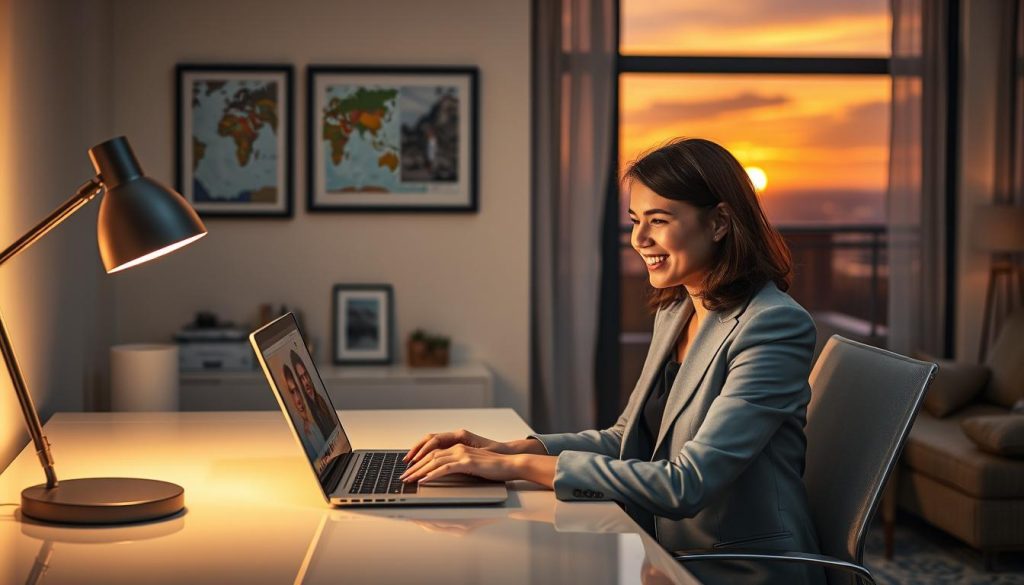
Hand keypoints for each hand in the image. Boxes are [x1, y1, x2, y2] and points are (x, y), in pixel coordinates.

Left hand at [400, 444, 522, 483]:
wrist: (510, 464)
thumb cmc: (494, 468)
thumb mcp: (472, 466)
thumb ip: (459, 467)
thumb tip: (445, 476)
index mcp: (459, 447)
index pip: (433, 452)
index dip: (419, 460)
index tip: (409, 470)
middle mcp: (458, 448)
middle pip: (430, 456)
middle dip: (414, 466)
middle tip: (404, 476)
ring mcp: (462, 454)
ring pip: (434, 461)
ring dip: (419, 471)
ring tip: (409, 479)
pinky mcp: (467, 462)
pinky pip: (445, 468)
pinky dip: (432, 474)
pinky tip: (424, 480)